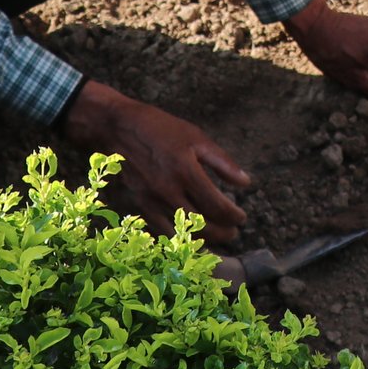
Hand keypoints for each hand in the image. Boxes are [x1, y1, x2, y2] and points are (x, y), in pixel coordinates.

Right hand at [60, 79, 251, 243]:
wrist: (121, 128)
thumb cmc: (163, 129)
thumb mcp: (197, 138)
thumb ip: (223, 163)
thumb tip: (246, 183)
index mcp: (187, 171)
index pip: (217, 206)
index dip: (234, 216)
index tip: (241, 217)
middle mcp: (169, 190)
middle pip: (203, 225)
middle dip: (223, 232)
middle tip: (234, 232)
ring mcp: (153, 200)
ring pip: (183, 233)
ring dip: (204, 239)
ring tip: (219, 236)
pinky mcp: (142, 205)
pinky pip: (164, 231)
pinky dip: (181, 238)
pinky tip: (193, 236)